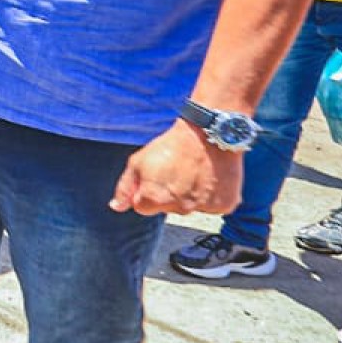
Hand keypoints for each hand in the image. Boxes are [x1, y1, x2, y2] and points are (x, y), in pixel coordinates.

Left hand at [111, 120, 242, 215]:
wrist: (209, 133)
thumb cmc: (170, 147)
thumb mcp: (138, 162)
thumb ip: (125, 187)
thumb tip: (116, 207)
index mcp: (154, 199)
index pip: (142, 207)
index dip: (146, 190)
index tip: (156, 175)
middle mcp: (179, 209)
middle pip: (168, 209)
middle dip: (168, 194)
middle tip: (177, 171)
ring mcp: (203, 208)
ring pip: (190, 208)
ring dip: (190, 196)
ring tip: (194, 172)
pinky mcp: (225, 205)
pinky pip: (212, 206)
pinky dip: (211, 195)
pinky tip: (210, 177)